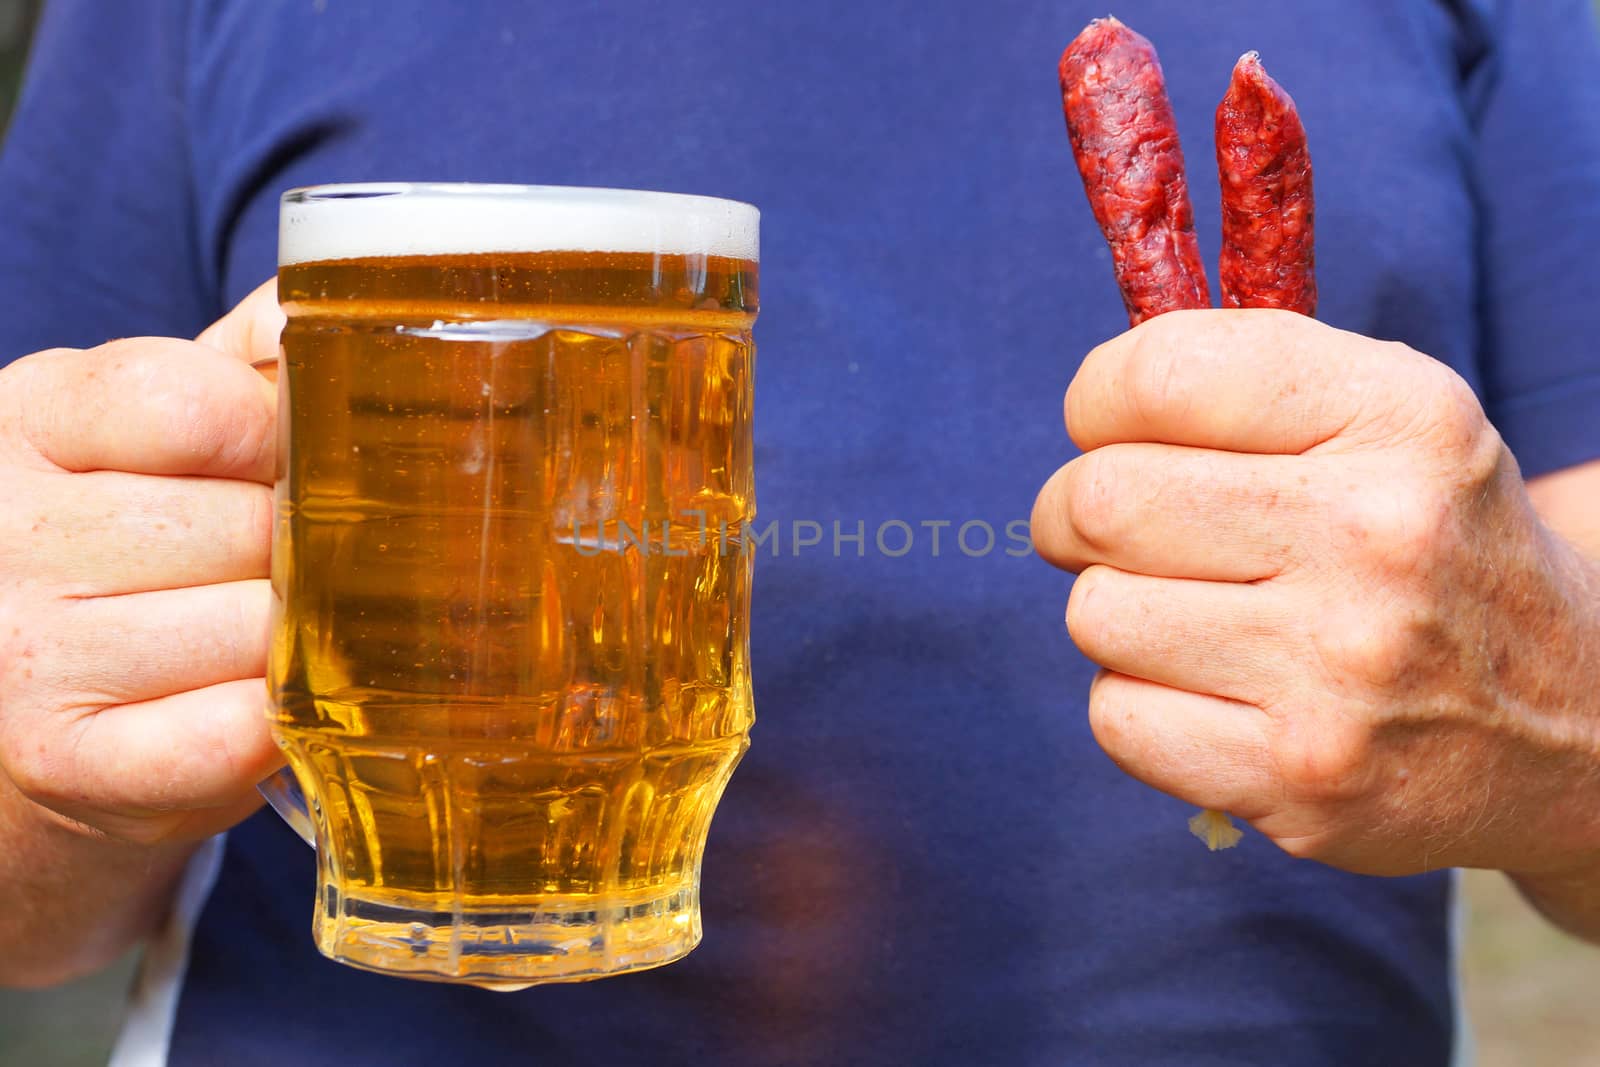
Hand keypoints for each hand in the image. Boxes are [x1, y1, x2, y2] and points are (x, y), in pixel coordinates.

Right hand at [0, 282, 284, 845]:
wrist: (36, 720)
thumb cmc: (124, 548)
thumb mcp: (149, 428)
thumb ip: (245, 358)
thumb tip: (360, 299)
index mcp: (27, 417)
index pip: (195, 403)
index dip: (279, 438)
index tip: (286, 466)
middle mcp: (5, 532)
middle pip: (248, 523)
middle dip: (304, 548)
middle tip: (300, 567)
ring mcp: (26, 657)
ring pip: (260, 626)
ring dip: (301, 636)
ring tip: (281, 635)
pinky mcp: (70, 762)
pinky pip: (237, 729)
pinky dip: (279, 719)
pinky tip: (266, 703)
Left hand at [1031, 309, 1599, 878]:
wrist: (1572, 722)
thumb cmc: (1427, 544)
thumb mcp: (1386, 419)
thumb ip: (1242, 377)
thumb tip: (1091, 399)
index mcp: (1399, 417)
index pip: (1160, 375)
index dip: (1100, 400)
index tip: (1110, 428)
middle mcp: (1378, 536)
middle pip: (1101, 500)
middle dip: (1079, 512)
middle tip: (1120, 531)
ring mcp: (1341, 669)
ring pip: (1096, 612)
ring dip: (1118, 613)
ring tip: (1195, 617)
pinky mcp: (1302, 779)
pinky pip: (1115, 718)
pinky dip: (1138, 705)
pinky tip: (1212, 693)